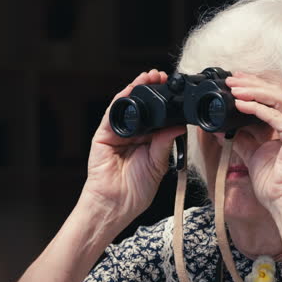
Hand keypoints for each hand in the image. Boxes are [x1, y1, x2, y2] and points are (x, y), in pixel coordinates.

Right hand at [82, 70, 185, 222]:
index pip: (157, 115)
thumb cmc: (136, 190)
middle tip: (164, 77)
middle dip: (152, 89)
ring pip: (128, 105)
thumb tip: (178, 125)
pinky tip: (131, 89)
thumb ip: (165, 142)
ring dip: (137, 88)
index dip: (165, 102)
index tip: (176, 90)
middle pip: (143, 106)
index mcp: (147, 140)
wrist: (116, 204)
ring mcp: (117, 132)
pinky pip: (112, 113)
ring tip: (150, 76)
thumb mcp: (158, 163)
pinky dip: (122, 99)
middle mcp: (133, 134)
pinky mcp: (103, 134)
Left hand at [226, 72, 281, 214]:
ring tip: (234, 89)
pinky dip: (256, 107)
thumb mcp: (253, 154)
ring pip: (278, 98)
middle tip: (232, 79)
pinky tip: (240, 105)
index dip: (255, 86)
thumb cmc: (274, 183)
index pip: (275, 97)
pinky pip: (275, 116)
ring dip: (253, 91)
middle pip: (277, 92)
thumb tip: (224, 128)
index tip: (236, 81)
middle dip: (252, 83)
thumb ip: (242, 139)